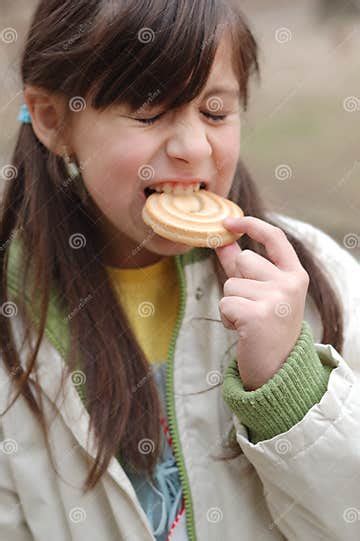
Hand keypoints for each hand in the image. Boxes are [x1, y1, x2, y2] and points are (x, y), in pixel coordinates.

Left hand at [215, 216, 309, 390]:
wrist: (276, 368)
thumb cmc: (267, 326)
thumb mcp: (261, 292)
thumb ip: (242, 267)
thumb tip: (222, 242)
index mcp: (295, 275)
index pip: (275, 237)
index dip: (250, 225)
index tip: (228, 222)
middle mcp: (290, 284)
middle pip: (244, 259)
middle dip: (237, 280)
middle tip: (250, 305)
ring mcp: (276, 299)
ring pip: (230, 283)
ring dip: (231, 302)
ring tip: (247, 320)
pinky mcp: (257, 315)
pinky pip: (225, 303)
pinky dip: (226, 317)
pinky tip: (242, 330)